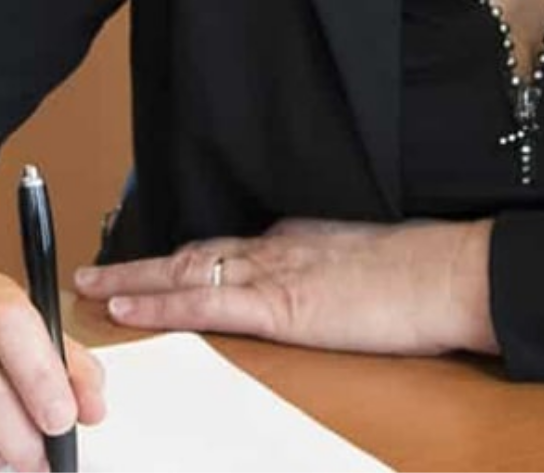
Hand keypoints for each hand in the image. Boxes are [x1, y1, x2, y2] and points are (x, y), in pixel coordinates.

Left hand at [72, 217, 497, 356]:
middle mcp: (279, 246)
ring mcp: (276, 273)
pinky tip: (129, 305)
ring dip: (133, 279)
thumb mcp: (371, 262)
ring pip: (185, 271)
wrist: (453, 273)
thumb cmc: (427, 274)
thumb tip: (323, 286)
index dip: (183, 257)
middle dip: (141, 263)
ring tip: (91, 287)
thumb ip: (335, 270)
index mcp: (302, 238)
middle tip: (93, 271)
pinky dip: (160, 301)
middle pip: (194, 251)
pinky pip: (204, 302)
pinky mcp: (279, 305)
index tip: (153, 263)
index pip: (229, 247)